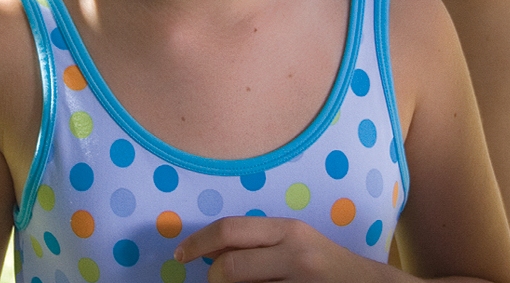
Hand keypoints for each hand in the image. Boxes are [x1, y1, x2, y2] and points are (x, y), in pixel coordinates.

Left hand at [175, 216, 386, 282]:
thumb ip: (258, 244)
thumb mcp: (296, 244)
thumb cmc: (327, 266)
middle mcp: (294, 255)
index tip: (181, 255)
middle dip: (214, 279)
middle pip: (228, 268)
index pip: (229, 231)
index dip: (197, 243)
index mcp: (288, 231)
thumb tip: (210, 249)